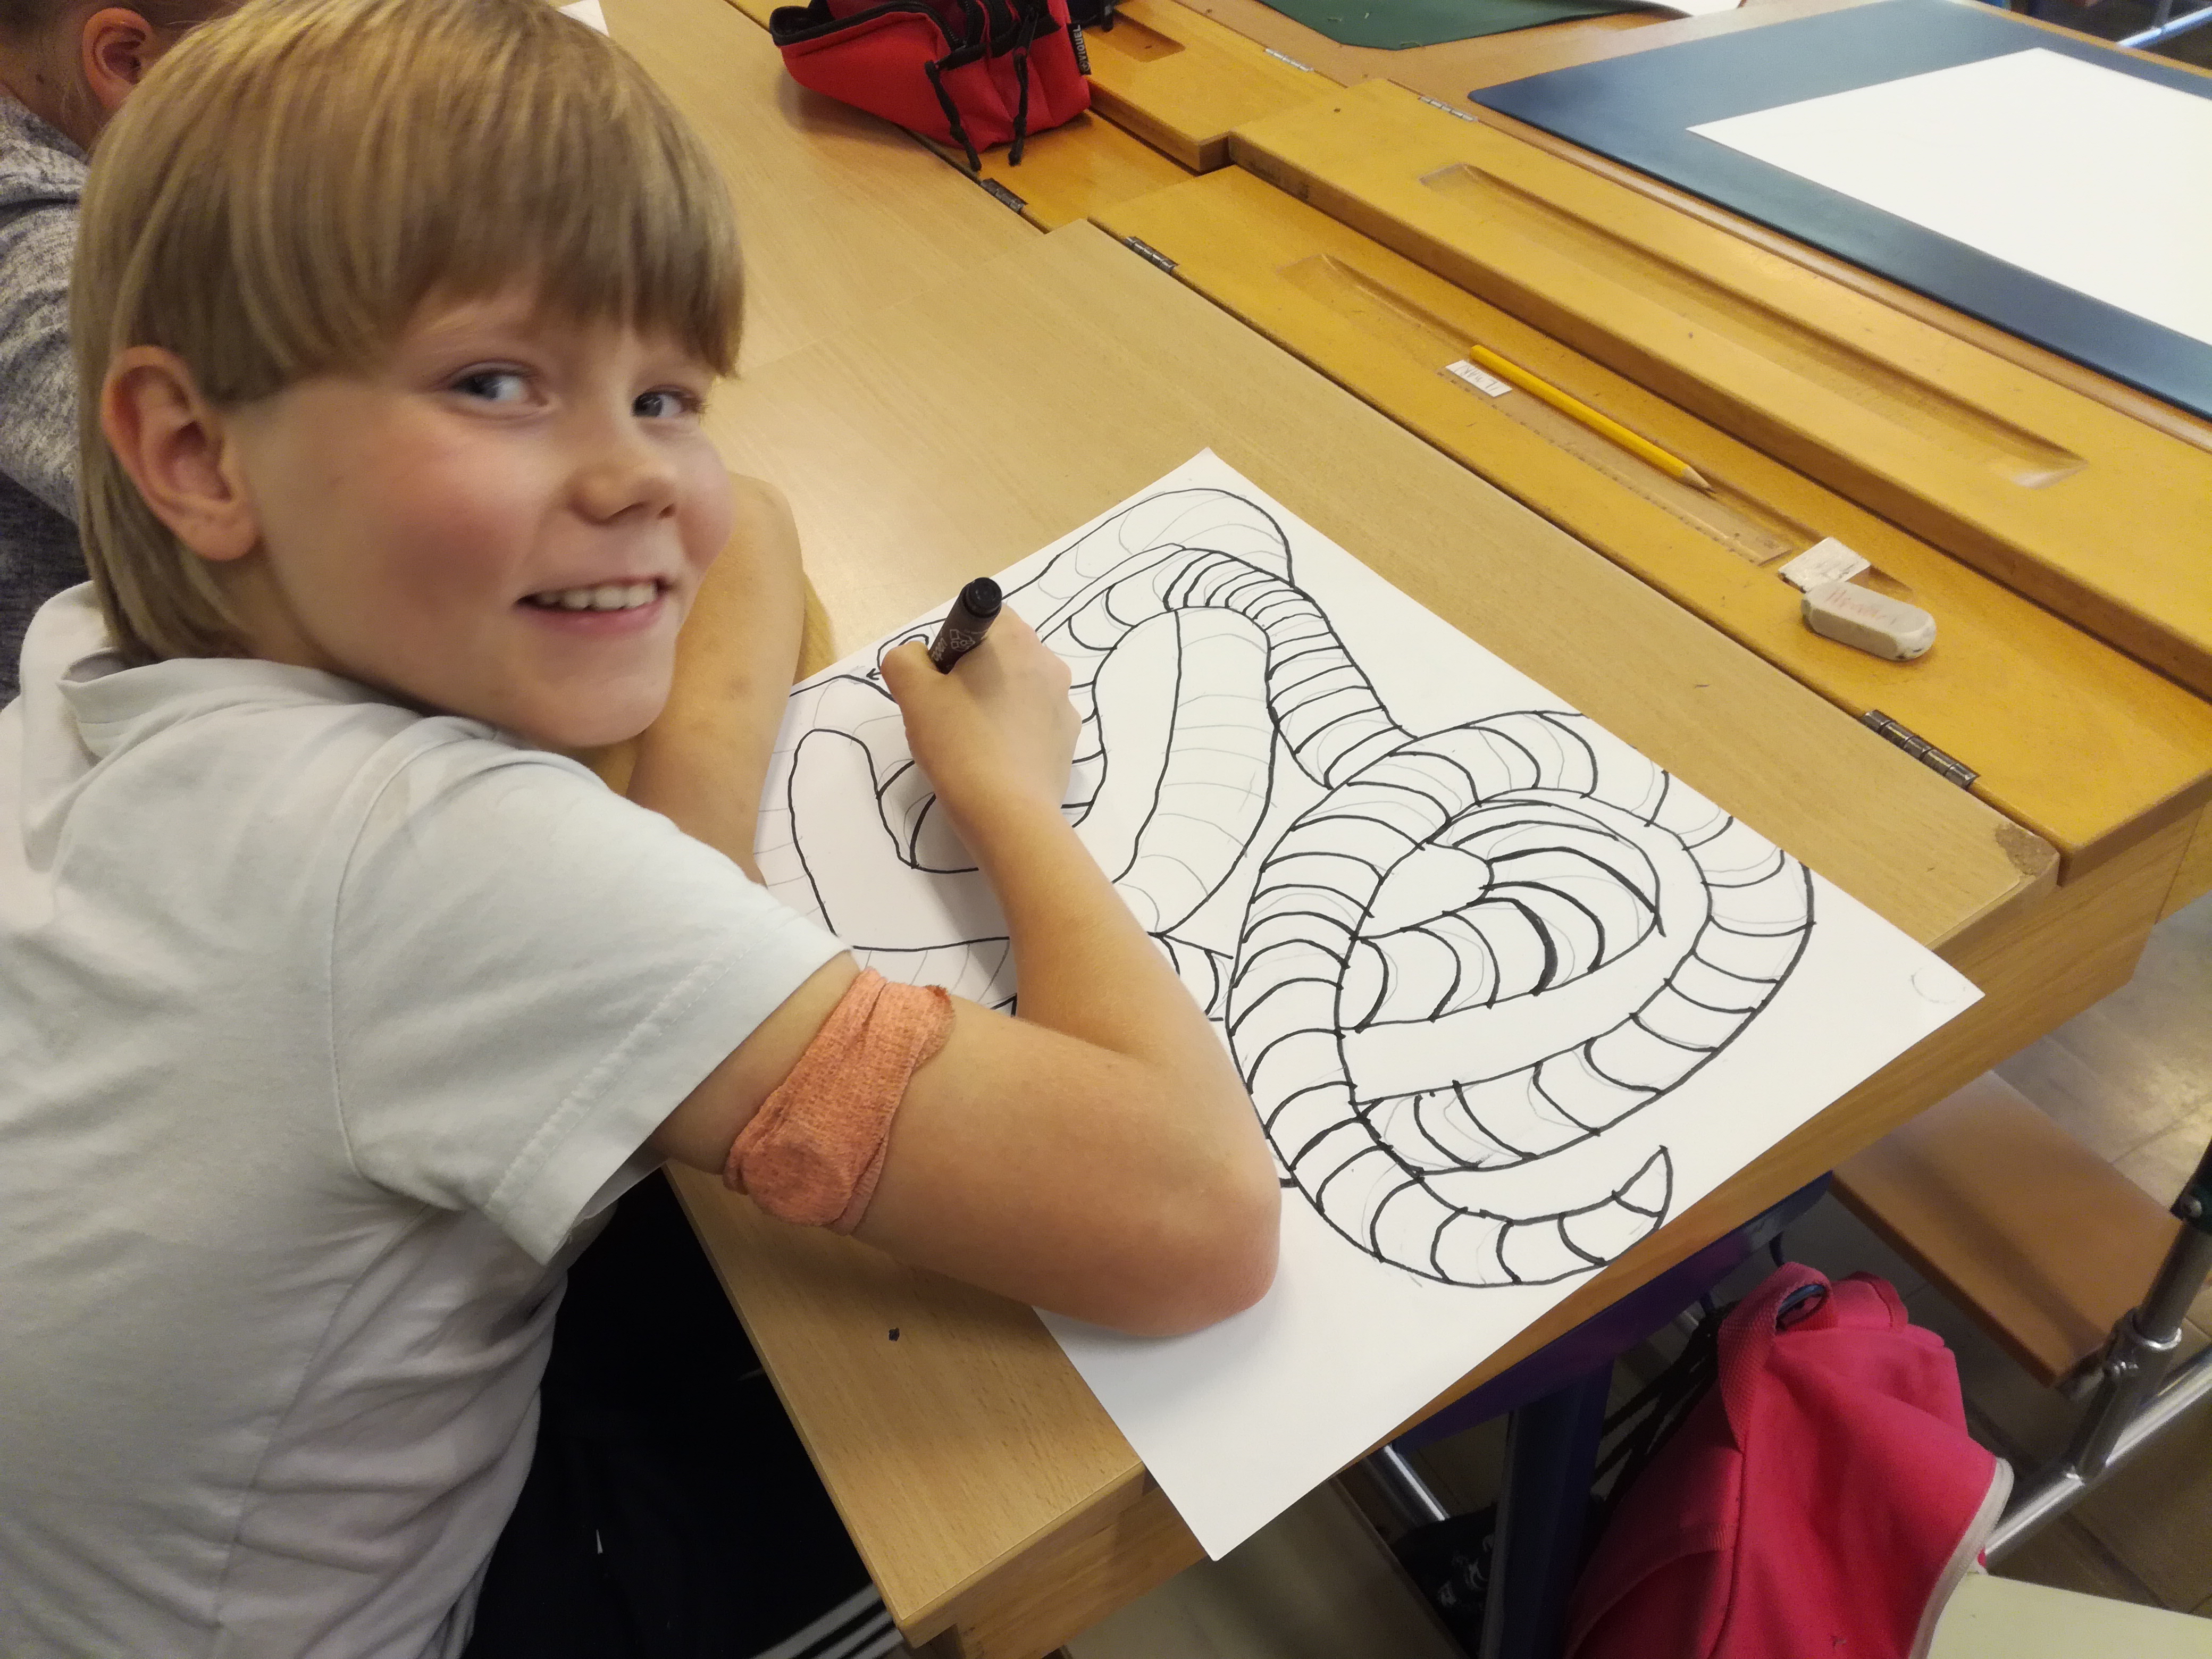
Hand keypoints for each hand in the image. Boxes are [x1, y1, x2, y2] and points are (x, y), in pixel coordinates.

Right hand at [880, 611, 1076, 841]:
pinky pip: (1034, 722)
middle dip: (973, 675)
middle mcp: (1049, 662)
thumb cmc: (958, 744)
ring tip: (970, 742)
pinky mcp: (1068, 739)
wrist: (1006, 815)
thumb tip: (919, 659)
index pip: (984, 617)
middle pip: (1001, 654)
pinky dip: (1014, 732)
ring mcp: (1064, 703)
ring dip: (994, 703)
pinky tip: (994, 760)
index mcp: (1014, 639)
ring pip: (1018, 689)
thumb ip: (905, 659)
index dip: (955, 643)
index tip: (942, 680)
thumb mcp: (912, 692)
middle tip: (948, 714)